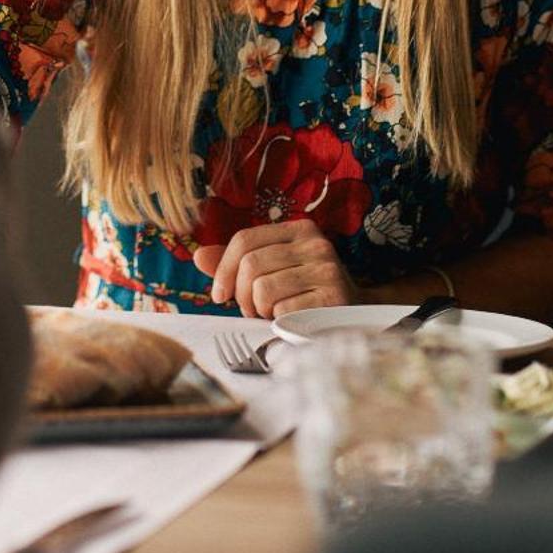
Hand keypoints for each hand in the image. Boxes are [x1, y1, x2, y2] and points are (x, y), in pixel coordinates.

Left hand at [193, 219, 358, 318]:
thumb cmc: (304, 296)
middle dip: (241, 295)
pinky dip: (279, 322)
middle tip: (252, 310)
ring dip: (260, 310)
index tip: (219, 295)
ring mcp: (327, 269)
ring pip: (262, 289)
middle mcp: (316, 243)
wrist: (353, 321)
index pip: (244, 240)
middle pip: (250, 265)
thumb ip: (237, 263)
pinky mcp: (333, 298)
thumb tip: (199, 256)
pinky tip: (293, 322)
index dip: (223, 269)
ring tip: (273, 314)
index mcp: (299, 229)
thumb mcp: (272, 272)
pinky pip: (282, 310)